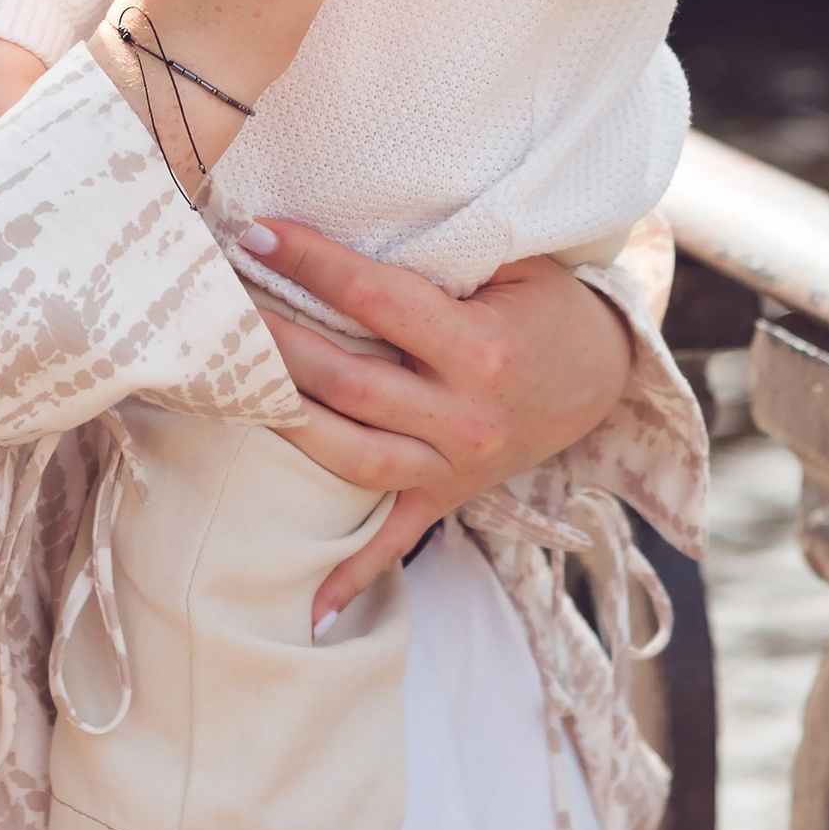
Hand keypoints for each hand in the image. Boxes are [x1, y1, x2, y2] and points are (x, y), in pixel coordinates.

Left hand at [247, 225, 635, 624]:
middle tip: (222, 304)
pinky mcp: (450, 496)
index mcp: (481, 349)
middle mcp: (466, 414)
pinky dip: (352, 575)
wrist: (606, 377)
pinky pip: (395, 539)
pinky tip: (307, 609)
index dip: (313, 264)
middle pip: (348, 383)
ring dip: (286, 423)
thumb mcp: (514, 265)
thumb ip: (442, 254)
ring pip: (352, 456)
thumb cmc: (546, 306)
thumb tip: (350, 220)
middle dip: (278, 342)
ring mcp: (456, 464)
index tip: (258, 234)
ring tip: (231, 387)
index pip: (377, 301)